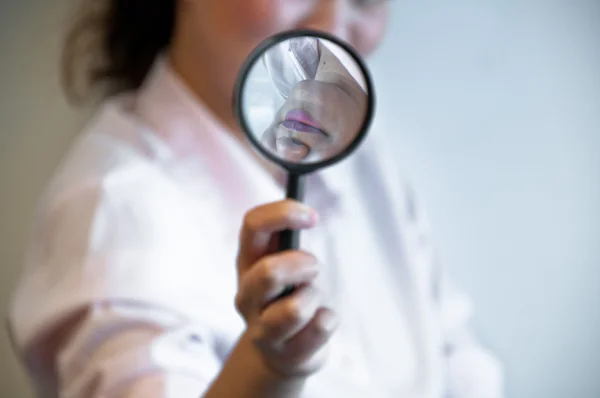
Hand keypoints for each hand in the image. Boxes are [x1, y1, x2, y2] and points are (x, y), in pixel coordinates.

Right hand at [235, 200, 337, 378]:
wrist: (283, 353)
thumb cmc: (287, 296)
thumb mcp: (283, 264)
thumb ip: (287, 242)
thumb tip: (307, 213)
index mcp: (246, 263)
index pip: (252, 226)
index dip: (283, 214)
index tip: (312, 216)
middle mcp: (247, 296)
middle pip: (268, 273)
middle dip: (302, 265)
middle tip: (313, 267)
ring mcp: (263, 330)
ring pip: (295, 309)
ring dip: (314, 297)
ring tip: (311, 299)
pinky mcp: (288, 354)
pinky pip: (322, 326)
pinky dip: (328, 319)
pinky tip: (317, 323)